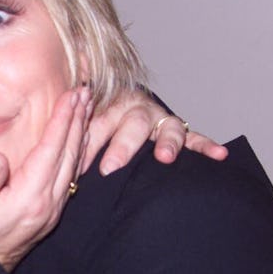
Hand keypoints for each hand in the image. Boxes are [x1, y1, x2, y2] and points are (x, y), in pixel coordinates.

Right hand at [0, 86, 89, 270]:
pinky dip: (77, 153)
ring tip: (86, 107)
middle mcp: (46, 204)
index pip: (50, 151)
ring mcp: (51, 211)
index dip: (62, 121)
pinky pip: (69, 178)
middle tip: (85, 91)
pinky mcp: (50, 214)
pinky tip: (79, 140)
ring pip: (73, 165)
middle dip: (78, 120)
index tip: (71, 96)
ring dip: (81, 134)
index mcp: (27, 199)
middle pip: (69, 154)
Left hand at [85, 91, 227, 175]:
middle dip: (122, 146)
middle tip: (110, 168)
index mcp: (108, 104)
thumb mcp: (79, 122)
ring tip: (164, 158)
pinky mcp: (176, 130)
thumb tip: (53, 149)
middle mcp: (136, 108)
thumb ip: (71, 131)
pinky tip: (220, 155)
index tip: (80, 168)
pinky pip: (194, 137)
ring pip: (166, 127)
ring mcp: (159, 119)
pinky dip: (206, 145)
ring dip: (166, 143)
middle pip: (132, 123)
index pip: (98, 123)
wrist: (114, 105)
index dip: (89, 145)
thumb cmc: (93, 121)